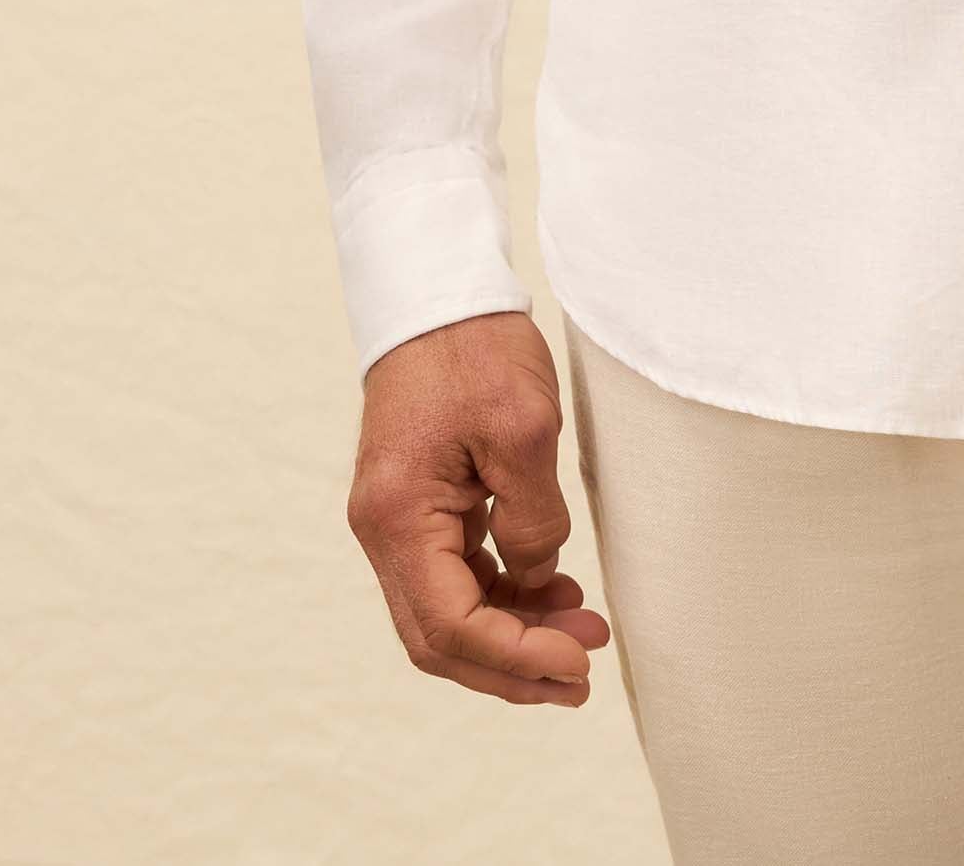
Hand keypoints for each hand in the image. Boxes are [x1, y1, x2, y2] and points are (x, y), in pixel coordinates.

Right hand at [346, 309, 612, 702]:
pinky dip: (502, 593)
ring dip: (512, 632)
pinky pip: (454, 573)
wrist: (436, 289)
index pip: (451, 625)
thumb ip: (534, 519)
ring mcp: (396, 520)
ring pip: (448, 611)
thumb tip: (539, 580)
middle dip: (512, 664)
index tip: (576, 661)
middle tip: (581, 674)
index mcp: (398, 517)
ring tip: (581, 632)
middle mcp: (383, 531)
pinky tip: (553, 588)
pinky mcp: (417, 504)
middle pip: (440, 637)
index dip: (516, 654)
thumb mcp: (525, 428)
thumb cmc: (475, 346)